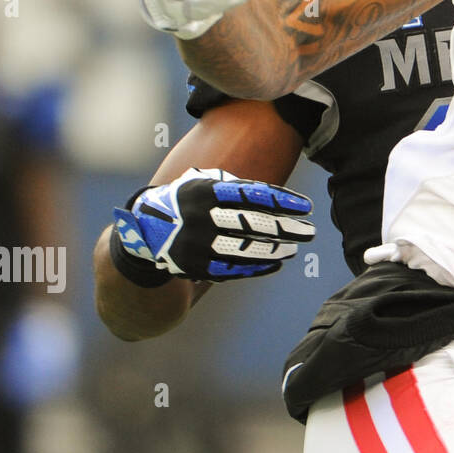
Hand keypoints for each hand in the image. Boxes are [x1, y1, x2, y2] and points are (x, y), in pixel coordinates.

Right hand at [112, 167, 313, 281]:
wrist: (143, 232)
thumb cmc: (185, 201)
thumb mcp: (201, 184)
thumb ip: (234, 187)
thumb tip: (278, 198)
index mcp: (205, 191)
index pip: (253, 195)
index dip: (282, 201)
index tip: (306, 206)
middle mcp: (200, 217)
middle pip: (254, 223)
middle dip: (286, 228)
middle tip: (310, 231)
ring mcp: (197, 244)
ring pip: (246, 249)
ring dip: (275, 250)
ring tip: (294, 249)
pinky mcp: (195, 266)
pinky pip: (233, 268)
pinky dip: (257, 267)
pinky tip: (276, 263)